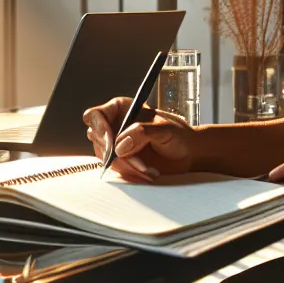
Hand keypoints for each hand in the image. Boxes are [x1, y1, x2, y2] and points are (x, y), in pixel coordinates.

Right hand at [83, 96, 198, 182]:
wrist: (188, 155)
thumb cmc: (179, 135)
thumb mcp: (164, 129)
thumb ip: (142, 132)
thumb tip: (120, 145)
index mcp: (121, 109)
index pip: (95, 115)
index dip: (99, 128)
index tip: (112, 144)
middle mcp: (114, 126)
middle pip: (98, 139)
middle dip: (117, 154)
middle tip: (137, 162)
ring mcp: (115, 145)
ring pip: (106, 158)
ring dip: (127, 166)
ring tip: (148, 169)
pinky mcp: (121, 162)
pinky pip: (115, 169)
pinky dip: (131, 173)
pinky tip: (147, 172)